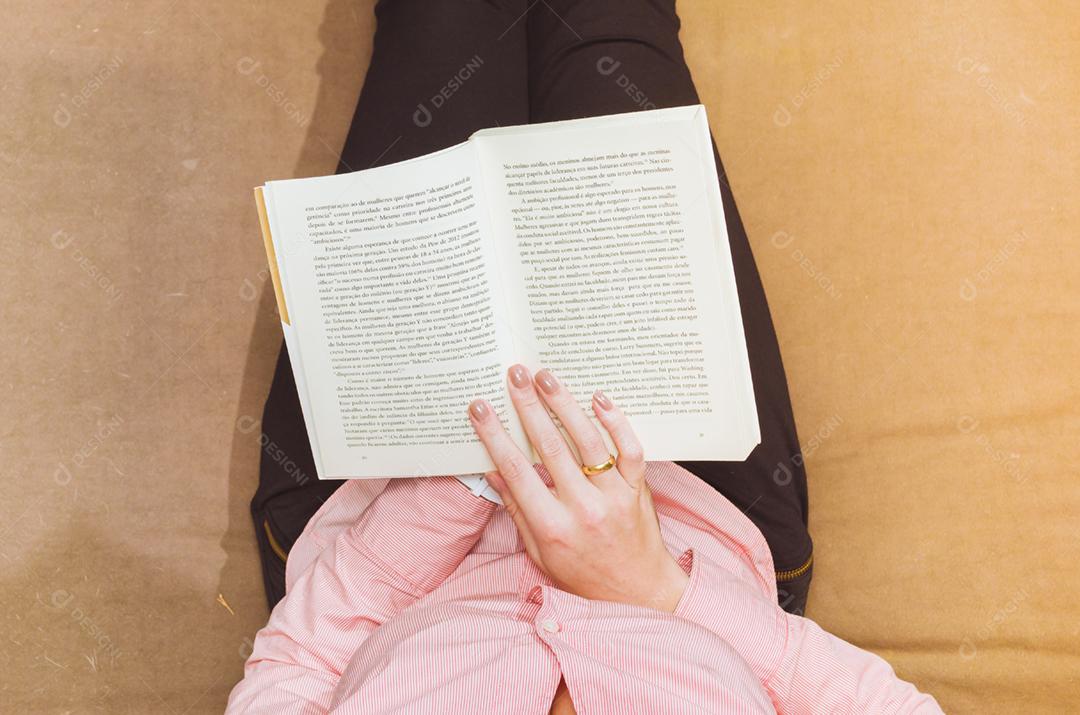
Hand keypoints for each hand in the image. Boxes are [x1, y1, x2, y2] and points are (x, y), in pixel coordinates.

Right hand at [468, 365, 687, 611]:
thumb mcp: (539, 551)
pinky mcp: (638, 489)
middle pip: (550, 447)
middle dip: (528, 407)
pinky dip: (616, 422)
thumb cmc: (583, 574)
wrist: (638, 592)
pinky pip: (629, 449)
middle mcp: (583, 508)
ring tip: (546, 376)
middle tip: (514, 375)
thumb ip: (517, 509)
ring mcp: (614, 496)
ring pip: (587, 441)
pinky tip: (598, 398)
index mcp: (552, 526)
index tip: (480, 407)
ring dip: (564, 404)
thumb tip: (493, 470)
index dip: (495, 436)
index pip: (517, 470)